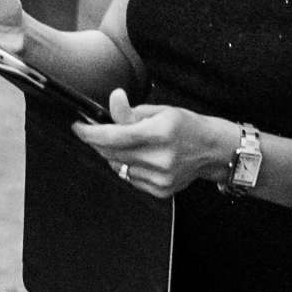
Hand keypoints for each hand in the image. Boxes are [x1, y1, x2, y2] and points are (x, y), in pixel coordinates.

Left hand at [72, 91, 236, 198]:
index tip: (78, 127)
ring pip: (118, 166)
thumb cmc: (186, 126)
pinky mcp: (161, 190)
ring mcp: (161, 177)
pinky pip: (130, 178)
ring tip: (130, 143)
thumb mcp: (159, 110)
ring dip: (114, 154)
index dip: (89, 132)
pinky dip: (128, 166)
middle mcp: (161, 158)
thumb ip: (131, 112)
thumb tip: (113, 101)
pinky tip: (141, 157)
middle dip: (98, 141)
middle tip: (98, 131)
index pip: (113, 136)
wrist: (213, 150)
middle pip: (111, 152)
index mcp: (160, 133)